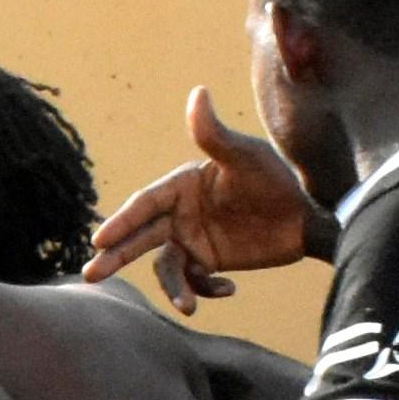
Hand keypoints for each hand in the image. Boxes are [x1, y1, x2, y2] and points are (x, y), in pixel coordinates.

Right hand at [85, 90, 324, 310]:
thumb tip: (198, 93)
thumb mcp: (246, 157)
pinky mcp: (208, 262)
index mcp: (182, 185)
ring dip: (172, 287)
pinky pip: (193, 281)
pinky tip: (228, 290)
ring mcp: (192, 239)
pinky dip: (203, 289)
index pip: (144, 204)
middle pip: (140, 237)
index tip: (100, 240)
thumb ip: (215, 134)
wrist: (307, 217)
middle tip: (91, 275)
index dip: (121, 222)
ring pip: (166, 266)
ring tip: (186, 306)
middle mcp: (180, 212)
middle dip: (116, 256)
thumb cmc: (277, 179)